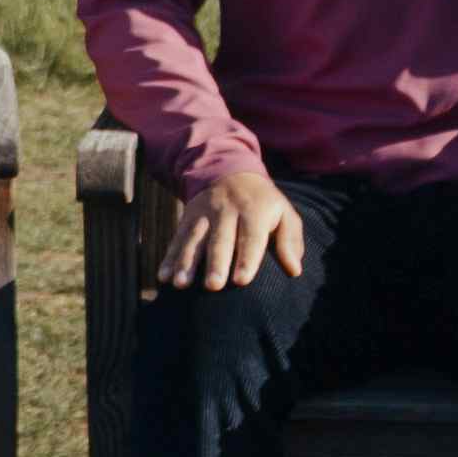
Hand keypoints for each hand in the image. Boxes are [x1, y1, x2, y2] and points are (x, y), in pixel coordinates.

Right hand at [150, 156, 306, 290]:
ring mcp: (204, 214)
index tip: (241, 281)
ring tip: (180, 285)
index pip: (251, 236)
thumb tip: (294, 270)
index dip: (247, 258)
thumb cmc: (263, 204)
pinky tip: (163, 277)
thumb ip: (291, 241)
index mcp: (254, 211)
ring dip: (185, 262)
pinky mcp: (187, 219)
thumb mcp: (284, 213)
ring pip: (194, 239)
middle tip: (213, 286)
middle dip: (215, 263)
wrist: (229, 170)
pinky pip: (177, 239)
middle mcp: (227, 211)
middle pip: (220, 239)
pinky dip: (169, 258)